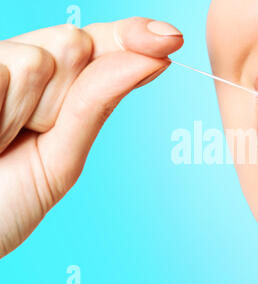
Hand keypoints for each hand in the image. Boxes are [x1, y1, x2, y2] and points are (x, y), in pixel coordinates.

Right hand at [0, 18, 182, 257]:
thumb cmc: (5, 201)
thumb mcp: (61, 159)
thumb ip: (96, 105)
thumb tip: (155, 59)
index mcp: (52, 87)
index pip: (101, 45)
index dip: (134, 36)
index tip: (170, 40)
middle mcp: (23, 65)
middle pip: (74, 44)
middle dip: (66, 94)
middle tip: (32, 134)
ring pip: (38, 59)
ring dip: (26, 111)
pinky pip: (3, 72)